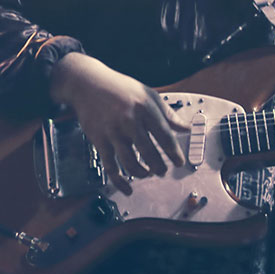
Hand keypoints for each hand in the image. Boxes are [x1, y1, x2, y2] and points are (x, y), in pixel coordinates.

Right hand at [49, 53, 186, 193]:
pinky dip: (119, 181)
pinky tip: (128, 189)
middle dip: (159, 166)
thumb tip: (186, 129)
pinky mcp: (99, 140)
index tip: (180, 162)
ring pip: (130, 162)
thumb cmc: (122, 89)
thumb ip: (168, 114)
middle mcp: (129, 121)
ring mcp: (113, 132)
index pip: (164, 135)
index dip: (173, 152)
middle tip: (163, 171)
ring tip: (148, 173)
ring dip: (141, 173)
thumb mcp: (148, 94)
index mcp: (145, 109)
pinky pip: (110, 166)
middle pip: (148, 151)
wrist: (88, 84)